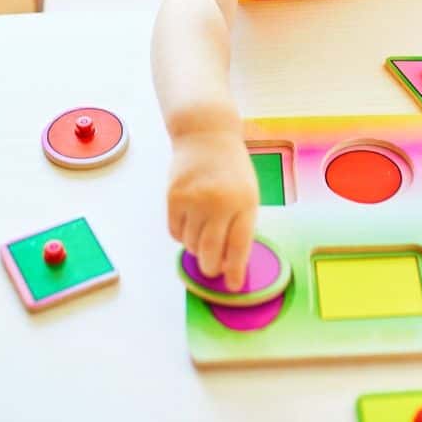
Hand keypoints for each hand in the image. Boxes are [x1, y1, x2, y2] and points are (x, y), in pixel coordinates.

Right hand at [167, 127, 258, 289]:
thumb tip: (231, 262)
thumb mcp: (247, 193)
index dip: (234, 270)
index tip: (232, 286)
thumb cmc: (231, 168)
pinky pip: (175, 232)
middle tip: (213, 270)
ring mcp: (194, 200)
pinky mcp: (173, 197)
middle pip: (210, 252)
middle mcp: (219, 202)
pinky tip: (190, 221)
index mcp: (244, 202)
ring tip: (203, 230)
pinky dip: (182, 234)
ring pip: (190, 245)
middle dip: (211, 268)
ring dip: (196, 247)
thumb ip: (241, 224)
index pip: (239, 246)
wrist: (206, 135)